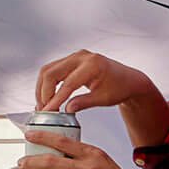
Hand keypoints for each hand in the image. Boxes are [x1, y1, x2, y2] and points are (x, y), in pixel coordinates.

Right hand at [34, 48, 158, 116]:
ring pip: (48, 70)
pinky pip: (52, 70)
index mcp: (92, 64)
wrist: (126, 79)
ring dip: (42, 88)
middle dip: (44, 93)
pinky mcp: (71, 60)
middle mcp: (81, 57)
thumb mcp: (104, 98)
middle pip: (51, 73)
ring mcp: (74, 56)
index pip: (67, 83)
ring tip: (43, 105)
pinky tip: (47, 97)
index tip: (48, 111)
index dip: (55, 98)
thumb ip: (84, 102)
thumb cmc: (119, 87)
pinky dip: (47, 84)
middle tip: (43, 110)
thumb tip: (67, 109)